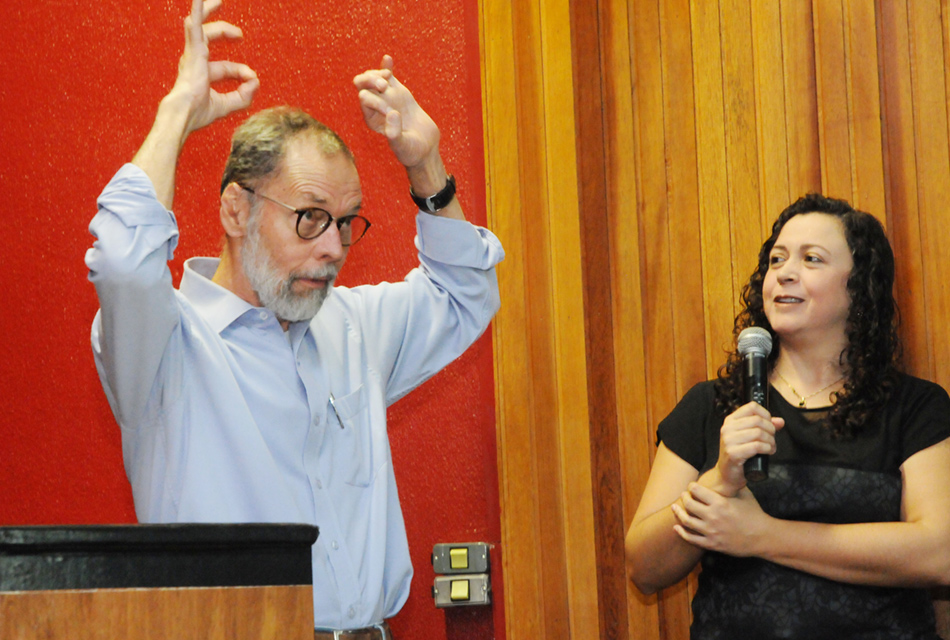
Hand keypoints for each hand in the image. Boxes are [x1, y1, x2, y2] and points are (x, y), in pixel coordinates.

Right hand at [168, 0, 258, 136]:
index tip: (253, 79)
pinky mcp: (193, 51)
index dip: (242, 72)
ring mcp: (192, 53)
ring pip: (199, 24)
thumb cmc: (198, 113)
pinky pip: (195, 26)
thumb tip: (256, 82)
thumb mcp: (226, 105)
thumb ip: (243, 96)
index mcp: (202, 72)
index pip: (226, 67)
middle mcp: (195, 60)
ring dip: (206, 9)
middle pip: (210, 37)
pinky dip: (199, 12)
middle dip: (225, 32)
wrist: (184, 114)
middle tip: (240, 34)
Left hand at [353, 55, 439, 169]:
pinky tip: (387, 58)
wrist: (426, 148)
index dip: (376, 101)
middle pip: (362, 84)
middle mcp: (376, 107)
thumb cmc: (412, 151)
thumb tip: (392, 113)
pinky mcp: (399, 92)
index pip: (365, 99)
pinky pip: (389, 76)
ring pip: (373, 77)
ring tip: (389, 79)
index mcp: (371, 118)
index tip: (393, 111)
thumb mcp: (403, 147)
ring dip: (378, 74)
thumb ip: (395, 134)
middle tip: (384, 86)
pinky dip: (386, 67)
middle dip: (370, 80)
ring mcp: (387, 97)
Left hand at [671, 484, 768, 555]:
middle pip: (689, 504)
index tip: (692, 486)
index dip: (692, 486)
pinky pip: (691, 539)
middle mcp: (713, 516)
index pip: (696, 490)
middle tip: (684, 495)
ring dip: (678, 513)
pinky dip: (681, 532)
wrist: (763, 537)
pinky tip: (676, 527)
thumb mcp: (744, 494)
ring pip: (686, 521)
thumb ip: (731, 485)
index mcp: (720, 502)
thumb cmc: (754, 513)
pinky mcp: (712, 544)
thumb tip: (726, 472)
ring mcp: (711, 531)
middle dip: (684, 497)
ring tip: (675, 508)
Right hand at [714, 401, 783, 493]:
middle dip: (771, 430)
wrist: (727, 474)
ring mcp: (728, 440)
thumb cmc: (739, 454)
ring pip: (758, 433)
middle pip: (757, 420)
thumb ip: (764, 427)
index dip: (766, 414)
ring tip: (771, 447)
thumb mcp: (749, 437)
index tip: (770, 424)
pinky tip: (767, 451)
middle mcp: (727, 428)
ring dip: (770, 441)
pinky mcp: (733, 453)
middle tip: (772, 439)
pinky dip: (767, 448)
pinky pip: (756, 446)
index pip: (751, 407)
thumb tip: (780, 421)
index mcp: (731, 420)